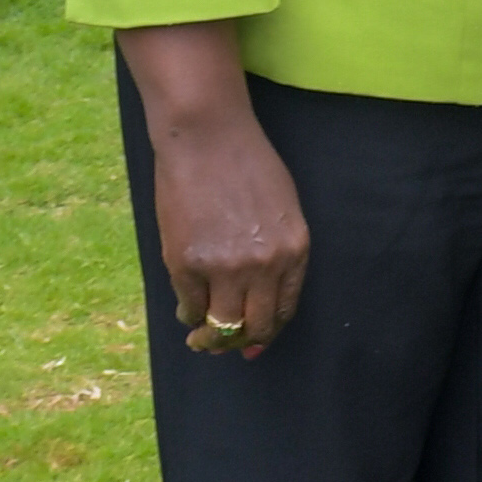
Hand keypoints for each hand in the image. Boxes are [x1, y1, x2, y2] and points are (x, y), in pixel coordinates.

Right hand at [119, 22, 311, 358]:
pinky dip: (188, 313)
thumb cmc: (246, 164)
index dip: (267, 332)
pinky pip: (190, 305)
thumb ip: (277, 251)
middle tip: (224, 345)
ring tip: (200, 337)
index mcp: (294, 250)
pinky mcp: (187, 263)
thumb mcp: (282, 209)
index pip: (284, 311)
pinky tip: (186, 310)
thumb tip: (261, 297)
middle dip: (240, 343)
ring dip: (210, 339)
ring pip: (221, 326)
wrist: (207, 136)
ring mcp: (225, 267)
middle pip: (255, 326)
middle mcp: (265, 265)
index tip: (254, 342)